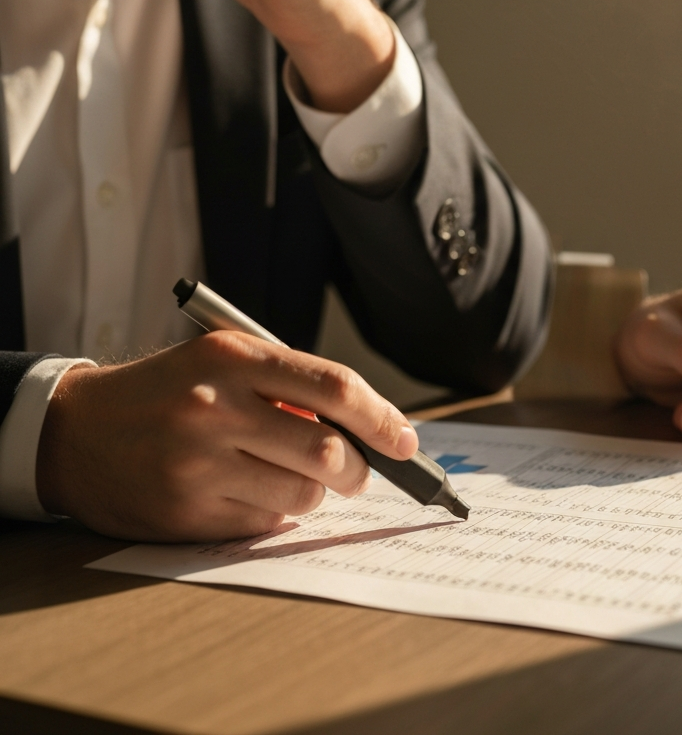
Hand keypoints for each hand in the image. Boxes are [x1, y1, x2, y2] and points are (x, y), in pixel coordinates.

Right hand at [35, 332, 418, 541]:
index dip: (382, 417)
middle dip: (359, 470)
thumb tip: (366, 427)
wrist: (75, 432)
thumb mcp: (223, 360)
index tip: (406, 439)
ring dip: (315, 493)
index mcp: (234, 358)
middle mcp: (216, 408)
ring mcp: (199, 464)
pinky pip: (263, 523)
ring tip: (293, 478)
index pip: (335, 387)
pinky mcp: (186, 512)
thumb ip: (289, 385)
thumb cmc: (168, 392)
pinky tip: (248, 493)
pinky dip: (274, 512)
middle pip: (328, 451)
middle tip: (359, 474)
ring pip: (302, 494)